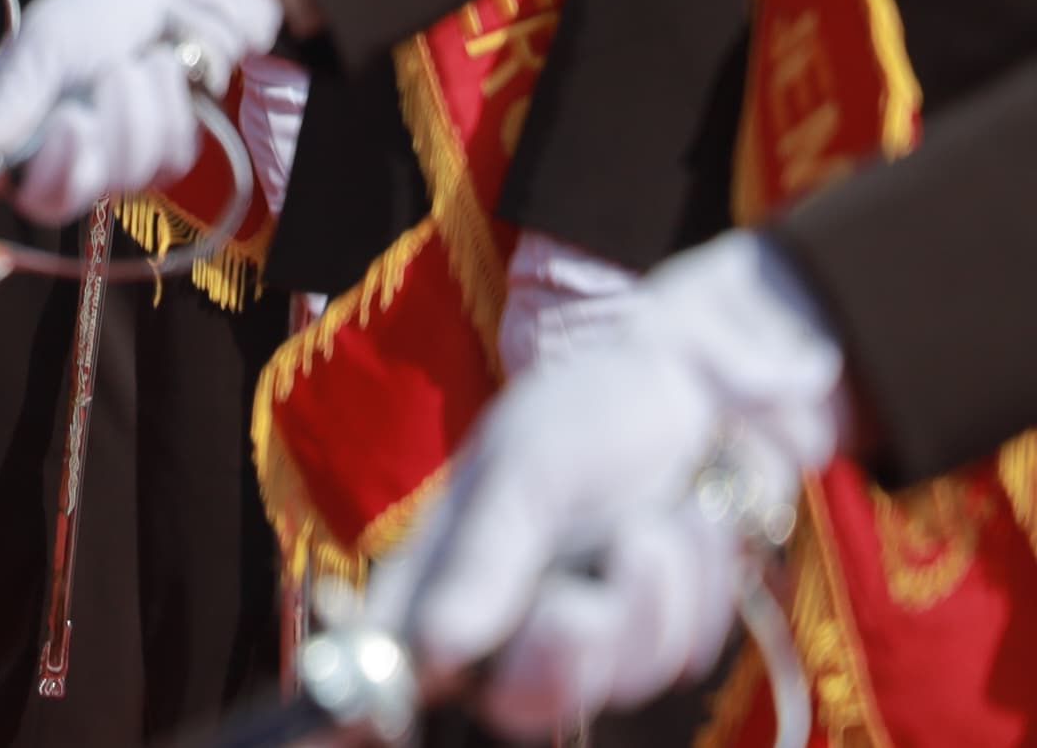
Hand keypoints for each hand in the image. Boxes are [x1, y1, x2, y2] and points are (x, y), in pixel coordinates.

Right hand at [0, 0, 283, 221]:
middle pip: (51, 203)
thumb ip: (9, 103)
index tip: (51, 130)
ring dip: (132, 112)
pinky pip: (166, 161)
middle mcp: (45, 156)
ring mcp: (104, 165)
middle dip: (76, 154)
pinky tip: (158, 69)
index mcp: (0, 126)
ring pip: (119, 180)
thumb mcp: (44, 46)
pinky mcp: (157, 162)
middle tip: (80, 112)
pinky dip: (168, 108)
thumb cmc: (90, 9)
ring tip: (127, 63)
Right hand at [384, 232, 845, 735]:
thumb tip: (426, 648)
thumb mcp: (525, 469)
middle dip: (561, 658)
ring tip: (651, 522)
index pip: (395, 653)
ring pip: (612, 679)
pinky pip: (676, 655)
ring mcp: (593, 622)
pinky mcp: (663, 625)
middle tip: (579, 608)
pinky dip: (691, 591)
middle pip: (518, 702)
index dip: (383, 697)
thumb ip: (480, 560)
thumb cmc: (594, 406)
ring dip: (647, 600)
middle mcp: (514, 607)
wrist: (716, 385)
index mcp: (452, 564)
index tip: (384, 720)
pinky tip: (687, 526)